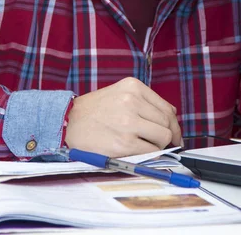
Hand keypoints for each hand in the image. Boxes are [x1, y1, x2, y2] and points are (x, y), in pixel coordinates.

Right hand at [64, 77, 181, 157]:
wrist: (66, 122)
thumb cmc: (93, 111)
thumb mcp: (119, 94)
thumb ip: (144, 101)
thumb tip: (171, 116)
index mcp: (132, 87)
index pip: (167, 108)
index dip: (173, 124)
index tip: (174, 133)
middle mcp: (132, 101)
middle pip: (167, 123)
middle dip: (167, 136)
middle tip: (160, 143)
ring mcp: (128, 122)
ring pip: (163, 137)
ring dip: (157, 145)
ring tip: (142, 145)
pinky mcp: (124, 143)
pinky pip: (150, 151)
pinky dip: (147, 154)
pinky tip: (135, 151)